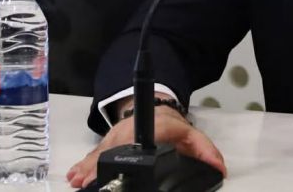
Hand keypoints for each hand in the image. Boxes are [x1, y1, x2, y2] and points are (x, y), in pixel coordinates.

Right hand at [66, 107, 225, 188]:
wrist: (156, 111)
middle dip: (96, 167)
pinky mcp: (106, 143)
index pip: (133, 142)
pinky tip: (74, 175)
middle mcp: (128, 131)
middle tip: (85, 182)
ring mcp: (115, 137)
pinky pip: (93, 154)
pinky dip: (83, 165)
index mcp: (149, 129)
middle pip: (110, 150)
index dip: (119, 153)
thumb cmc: (170, 126)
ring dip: (86, 168)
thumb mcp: (190, 136)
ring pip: (98, 153)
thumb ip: (204, 151)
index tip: (111, 166)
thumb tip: (219, 169)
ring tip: (77, 181)